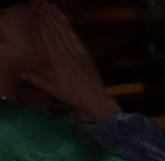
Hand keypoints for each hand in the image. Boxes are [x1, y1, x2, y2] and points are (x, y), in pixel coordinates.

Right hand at [22, 0, 119, 120]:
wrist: (96, 100)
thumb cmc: (73, 96)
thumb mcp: (53, 89)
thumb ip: (37, 79)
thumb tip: (22, 71)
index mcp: (59, 61)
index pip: (50, 39)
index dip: (44, 25)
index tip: (40, 14)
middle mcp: (69, 55)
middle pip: (58, 33)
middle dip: (50, 18)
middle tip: (44, 5)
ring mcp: (80, 55)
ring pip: (68, 34)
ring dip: (60, 20)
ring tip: (54, 9)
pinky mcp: (87, 57)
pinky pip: (78, 41)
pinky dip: (72, 31)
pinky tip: (68, 25)